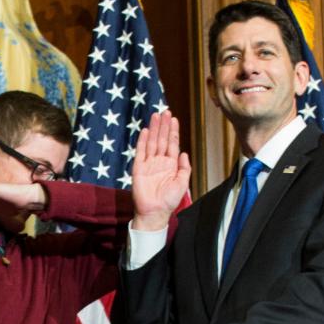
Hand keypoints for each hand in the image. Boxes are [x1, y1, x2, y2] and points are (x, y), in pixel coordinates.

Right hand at [131, 111, 190, 231]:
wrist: (154, 212)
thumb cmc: (169, 200)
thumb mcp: (182, 184)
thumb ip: (185, 168)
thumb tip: (184, 153)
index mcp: (171, 165)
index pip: (172, 144)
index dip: (173, 131)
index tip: (173, 119)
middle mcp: (160, 162)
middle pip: (162, 139)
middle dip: (164, 126)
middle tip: (165, 112)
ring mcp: (149, 164)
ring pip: (152, 142)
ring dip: (154, 129)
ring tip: (156, 116)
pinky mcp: (139, 168)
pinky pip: (141, 152)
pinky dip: (143, 141)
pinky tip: (146, 131)